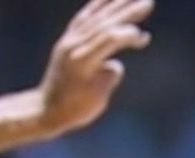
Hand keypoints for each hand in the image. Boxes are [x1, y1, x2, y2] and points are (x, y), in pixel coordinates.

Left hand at [38, 0, 153, 135]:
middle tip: (148, 3)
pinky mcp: (66, 41)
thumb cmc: (75, 109)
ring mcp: (68, 41)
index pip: (109, 39)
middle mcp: (74, 46)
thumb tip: (114, 63)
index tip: (144, 38)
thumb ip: (110, 76)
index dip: (128, 35)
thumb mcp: (98, 98)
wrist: (45, 110)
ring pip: (95, 17)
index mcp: (83, 61)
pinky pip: (83, 18)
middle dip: (127, 13)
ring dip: (115, 5)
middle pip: (104, 23)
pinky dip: (96, 7)